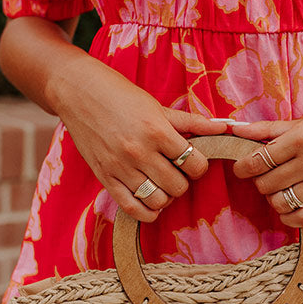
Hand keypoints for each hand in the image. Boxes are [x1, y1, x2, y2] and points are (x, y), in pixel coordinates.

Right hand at [52, 56, 226, 221]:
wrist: (78, 91)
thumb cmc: (121, 95)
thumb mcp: (158, 106)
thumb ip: (191, 121)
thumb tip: (224, 127)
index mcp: (157, 130)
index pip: (194, 163)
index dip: (199, 165)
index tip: (191, 159)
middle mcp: (139, 151)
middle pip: (178, 186)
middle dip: (183, 181)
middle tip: (176, 170)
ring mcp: (120, 167)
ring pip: (157, 201)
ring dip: (166, 196)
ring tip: (162, 184)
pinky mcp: (105, 177)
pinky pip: (132, 209)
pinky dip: (147, 212)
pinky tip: (151, 201)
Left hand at [232, 88, 302, 225]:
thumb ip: (268, 129)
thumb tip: (235, 131)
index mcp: (300, 138)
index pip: (258, 161)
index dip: (243, 167)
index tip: (243, 167)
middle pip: (267, 184)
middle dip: (259, 180)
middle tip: (264, 174)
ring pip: (282, 202)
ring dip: (273, 197)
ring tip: (278, 187)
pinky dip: (290, 216)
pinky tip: (288, 206)